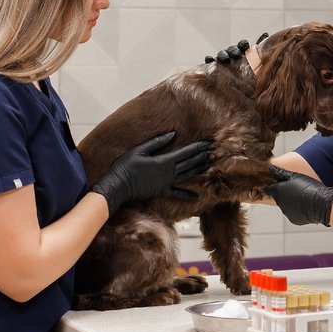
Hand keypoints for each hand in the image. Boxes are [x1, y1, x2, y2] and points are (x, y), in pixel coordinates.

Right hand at [90, 132, 210, 214]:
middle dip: (202, 157)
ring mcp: (166, 183)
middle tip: (214, 152)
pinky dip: (187, 195)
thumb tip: (173, 134)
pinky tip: (196, 197)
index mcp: (165, 161)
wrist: (118, 186)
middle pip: (190, 163)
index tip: (209, 143)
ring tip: (210, 165)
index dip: (198, 148)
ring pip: (187, 175)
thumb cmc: (125, 166)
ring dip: (199, 170)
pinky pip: (177, 194)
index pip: (186, 153)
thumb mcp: (140, 150)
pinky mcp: (161, 191)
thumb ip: (157, 142)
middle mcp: (169, 173)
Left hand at [266, 164, 332, 225]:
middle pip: (278, 197)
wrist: (322, 203)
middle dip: (284, 193)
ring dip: (291, 202)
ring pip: (286, 205)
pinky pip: (293, 213)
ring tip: (303, 197)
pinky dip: (297, 209)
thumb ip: (281, 173)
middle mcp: (279, 203)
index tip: (282, 184)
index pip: (269, 189)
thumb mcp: (295, 176)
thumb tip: (270, 168)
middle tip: (296, 189)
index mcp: (278, 191)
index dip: (275, 186)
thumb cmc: (309, 187)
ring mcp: (286, 212)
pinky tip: (306, 204)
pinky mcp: (294, 219)